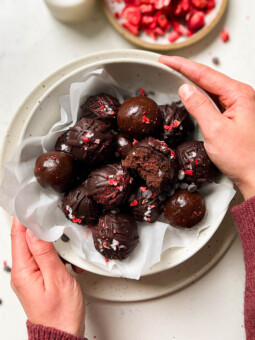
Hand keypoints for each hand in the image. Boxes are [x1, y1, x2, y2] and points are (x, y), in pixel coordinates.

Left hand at [10, 217, 84, 337]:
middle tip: (43, 212)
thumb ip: (45, 253)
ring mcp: (28, 276)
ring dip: (44, 239)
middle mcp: (21, 273)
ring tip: (53, 232)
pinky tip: (59, 252)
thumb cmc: (61, 312)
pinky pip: (39, 257)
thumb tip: (35, 232)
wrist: (62, 333)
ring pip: (32, 248)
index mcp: (23, 271)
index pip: (18, 237)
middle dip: (34, 226)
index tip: (28, 204)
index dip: (22, 218)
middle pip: (23, 240)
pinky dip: (49, 251)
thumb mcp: (57, 279)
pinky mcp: (36, 278)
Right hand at [159, 56, 254, 199]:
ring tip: (174, 75)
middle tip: (166, 65)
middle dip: (185, 70)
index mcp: (239, 95)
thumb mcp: (215, 131)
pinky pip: (213, 100)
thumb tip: (184, 89)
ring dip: (192, 82)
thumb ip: (199, 106)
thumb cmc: (243, 157)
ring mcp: (238, 105)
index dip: (182, 65)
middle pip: (208, 78)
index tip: (166, 60)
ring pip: (210, 88)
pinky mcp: (234, 115)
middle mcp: (240, 96)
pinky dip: (199, 96)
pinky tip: (190, 95)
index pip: (205, 74)